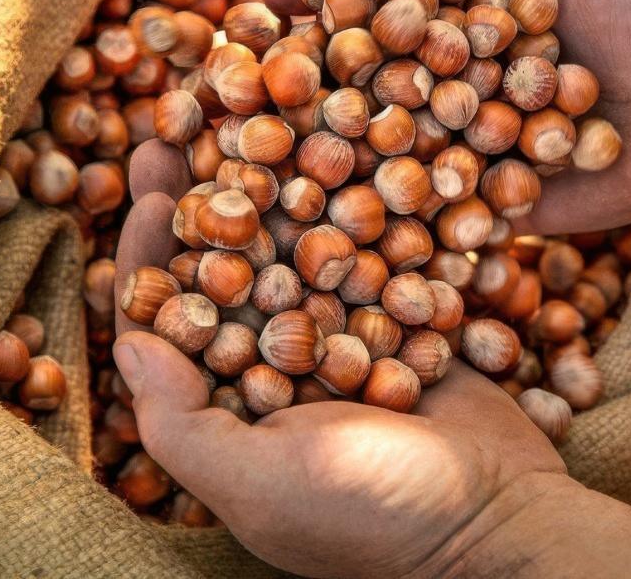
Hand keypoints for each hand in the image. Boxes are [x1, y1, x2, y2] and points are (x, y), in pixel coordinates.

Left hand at [111, 139, 566, 576]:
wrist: (502, 517)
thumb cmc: (375, 515)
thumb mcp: (261, 485)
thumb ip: (182, 423)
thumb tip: (128, 343)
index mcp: (230, 408)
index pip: (172, 320)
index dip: (152, 254)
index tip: (153, 191)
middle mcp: (278, 364)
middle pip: (226, 264)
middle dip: (202, 196)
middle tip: (185, 124)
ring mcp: (343, 335)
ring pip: (294, 244)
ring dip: (271, 181)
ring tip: (256, 113)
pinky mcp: (400, 314)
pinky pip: (368, 249)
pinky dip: (351, 199)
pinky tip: (339, 144)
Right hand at [261, 0, 630, 231]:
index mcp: (459, 14)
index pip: (373, 2)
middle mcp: (453, 80)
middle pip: (363, 78)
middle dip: (299, 79)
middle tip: (233, 81)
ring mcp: (469, 146)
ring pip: (384, 152)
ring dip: (321, 156)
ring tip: (257, 155)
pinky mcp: (494, 203)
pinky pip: (435, 212)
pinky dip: (384, 217)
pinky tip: (319, 221)